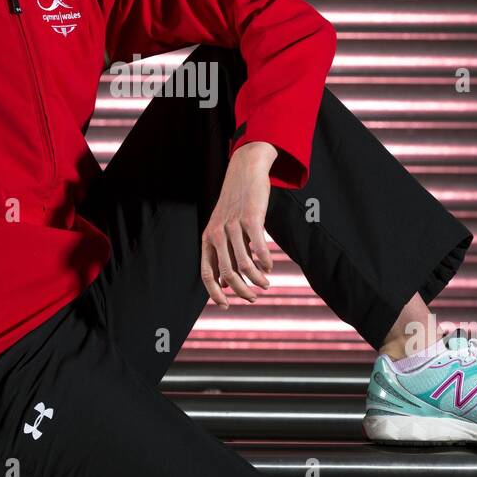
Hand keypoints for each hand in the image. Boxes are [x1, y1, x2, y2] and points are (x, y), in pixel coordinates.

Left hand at [200, 141, 277, 308]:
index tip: (227, 306)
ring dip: (257, 280)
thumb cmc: (235, 204)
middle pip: (227, 274)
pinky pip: (258, 248)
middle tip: (253, 297)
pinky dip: (266, 262)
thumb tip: (224, 283)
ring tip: (266, 284)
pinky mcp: (250, 217)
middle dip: (241, 291)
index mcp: (207, 238)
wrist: (245, 170)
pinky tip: (270, 266)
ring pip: (244, 264)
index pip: (206, 274)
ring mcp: (233, 225)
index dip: (215, 293)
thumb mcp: (223, 229)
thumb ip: (224, 254)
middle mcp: (217, 233)